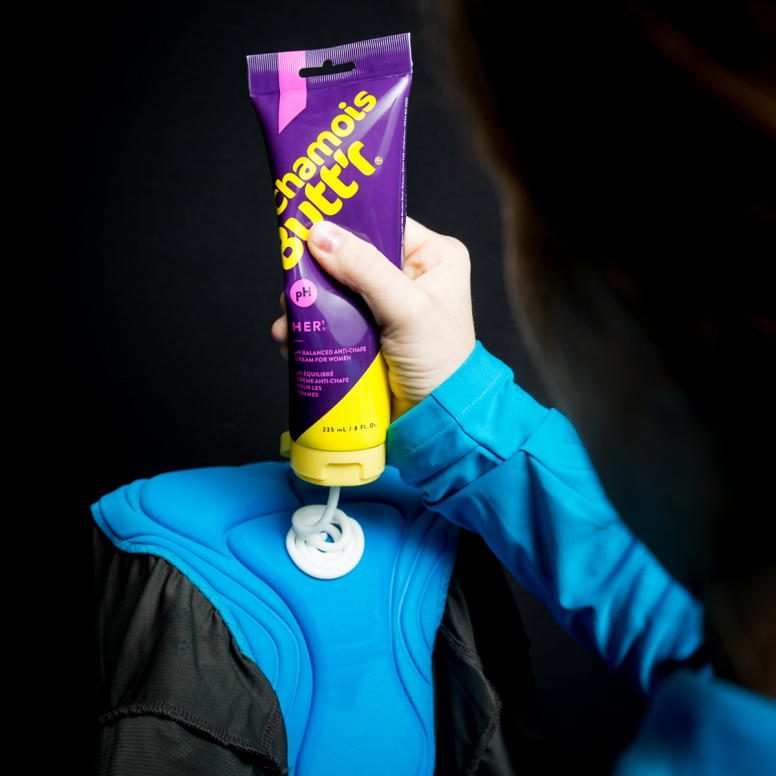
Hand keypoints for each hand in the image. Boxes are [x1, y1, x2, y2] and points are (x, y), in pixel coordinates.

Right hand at [271, 217, 475, 419]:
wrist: (437, 418)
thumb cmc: (442, 364)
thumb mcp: (407, 309)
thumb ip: (366, 270)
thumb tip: (322, 234)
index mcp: (434, 257)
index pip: (383, 226)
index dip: (345, 226)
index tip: (306, 229)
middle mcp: (410, 275)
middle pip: (351, 257)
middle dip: (318, 272)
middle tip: (292, 285)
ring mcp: (386, 304)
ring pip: (336, 288)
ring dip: (308, 303)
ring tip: (288, 320)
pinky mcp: (369, 331)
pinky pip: (332, 317)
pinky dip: (311, 326)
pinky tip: (292, 337)